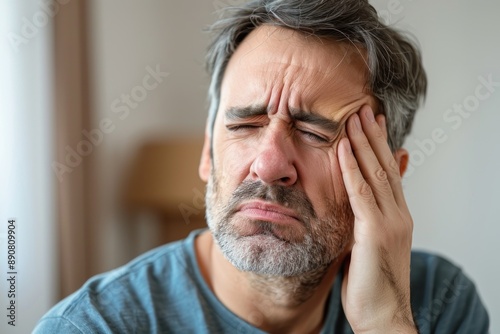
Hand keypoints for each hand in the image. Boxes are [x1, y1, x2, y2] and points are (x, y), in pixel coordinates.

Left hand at [338, 105, 416, 332]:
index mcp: (397, 218)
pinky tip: (342, 149)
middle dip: (373, 137)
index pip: (390, 174)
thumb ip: (364, 223)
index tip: (373, 125)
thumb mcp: (367, 247)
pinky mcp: (375, 232)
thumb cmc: (371, 285)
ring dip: (363, 143)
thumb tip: (355, 207)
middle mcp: (399, 215)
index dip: (381, 147)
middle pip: (385, 167)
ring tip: (355, 118)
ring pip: (375, 173)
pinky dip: (351, 169)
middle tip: (364, 110)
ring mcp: (390, 222)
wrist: (383, 317)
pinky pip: (361, 193)